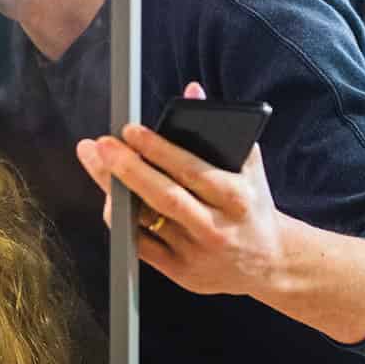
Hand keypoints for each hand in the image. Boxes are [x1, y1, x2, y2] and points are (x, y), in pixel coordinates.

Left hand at [74, 82, 290, 297]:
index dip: (158, 149)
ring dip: (115, 192)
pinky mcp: (180, 273)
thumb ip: (221, 129)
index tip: (130, 130)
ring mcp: (196, 253)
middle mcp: (216, 228)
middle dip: (128, 169)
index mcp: (236, 198)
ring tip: (96, 164)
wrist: (268, 262)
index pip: (191, 170)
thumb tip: (191, 90)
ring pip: (146, 221)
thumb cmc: (251, 204)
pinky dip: (122, 222)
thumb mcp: (248, 165)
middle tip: (101, 145)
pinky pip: (140, 247)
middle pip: (164, 196)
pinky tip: (110, 199)